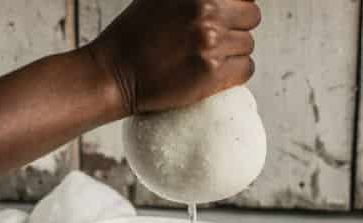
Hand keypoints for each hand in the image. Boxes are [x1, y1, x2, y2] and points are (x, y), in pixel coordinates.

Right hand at [87, 0, 260, 115]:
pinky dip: (233, 74)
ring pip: (248, 45)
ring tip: (204, 59)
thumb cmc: (132, 36)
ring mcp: (211, 43)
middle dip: (235, 28)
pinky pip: (245, 70)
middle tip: (210, 41)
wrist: (111, 75)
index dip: (235, 6)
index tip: (225, 18)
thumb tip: (218, 0)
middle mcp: (208, 12)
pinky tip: (212, 74)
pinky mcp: (211, 74)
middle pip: (251, 17)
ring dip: (232, 53)